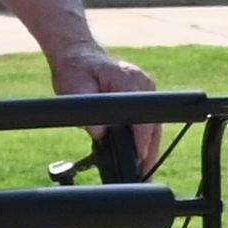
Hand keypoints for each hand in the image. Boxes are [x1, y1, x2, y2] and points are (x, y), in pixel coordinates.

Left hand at [45, 41, 159, 175]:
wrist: (78, 56)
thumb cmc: (74, 71)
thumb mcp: (73, 89)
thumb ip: (87, 111)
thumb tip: (101, 134)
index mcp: (127, 80)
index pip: (142, 116)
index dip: (141, 139)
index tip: (140, 157)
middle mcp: (143, 82)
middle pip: (153, 122)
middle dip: (150, 149)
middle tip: (145, 171)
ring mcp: (146, 87)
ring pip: (155, 122)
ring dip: (150, 145)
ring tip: (145, 167)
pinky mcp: (144, 92)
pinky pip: (150, 117)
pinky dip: (146, 135)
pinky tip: (142, 151)